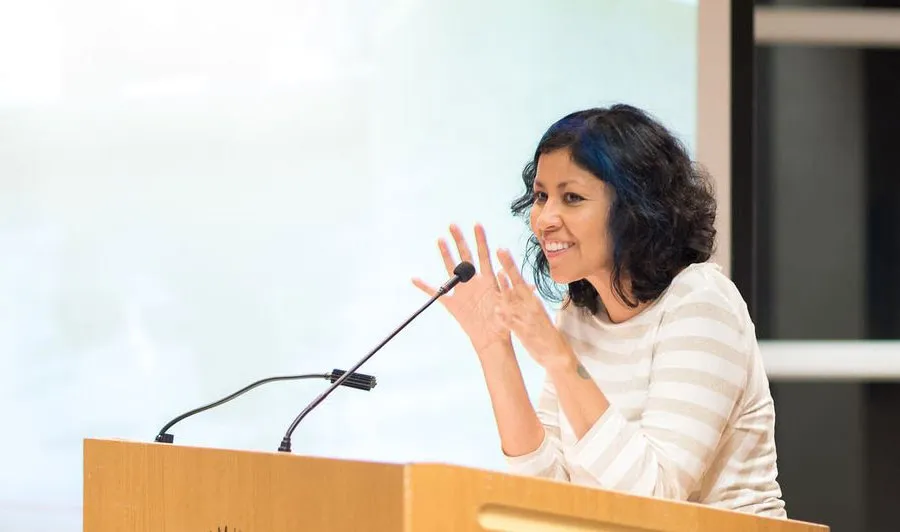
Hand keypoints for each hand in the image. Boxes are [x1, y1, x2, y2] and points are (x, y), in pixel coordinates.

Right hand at [412, 224, 509, 352]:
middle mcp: (473, 282)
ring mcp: (461, 291)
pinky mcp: (452, 304)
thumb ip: (514, 294)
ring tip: (440, 239)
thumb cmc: (504, 323)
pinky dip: (424, 287)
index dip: (481, 240)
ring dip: (445, 254)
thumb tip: (528, 284)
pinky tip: (415, 279)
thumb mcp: (511, 307)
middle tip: (453, 224)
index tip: (477, 224)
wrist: (493, 340)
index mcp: (487, 280)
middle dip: (459, 240)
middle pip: (465, 256)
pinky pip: (436, 294)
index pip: (484, 255)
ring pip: (451, 268)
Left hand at [494, 248, 573, 369]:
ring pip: (513, 301)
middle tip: (499, 252)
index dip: (510, 265)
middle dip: (508, 268)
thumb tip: (522, 288)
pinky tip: (497, 310)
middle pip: (516, 284)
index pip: (519, 279)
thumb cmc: (544, 333)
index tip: (502, 250)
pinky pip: (512, 323)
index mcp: (532, 302)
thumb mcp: (537, 314)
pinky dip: (505, 316)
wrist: (556, 354)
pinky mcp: (523, 333)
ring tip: (499, 274)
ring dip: (505, 288)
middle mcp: (529, 307)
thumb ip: (527, 301)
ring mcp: (526, 319)